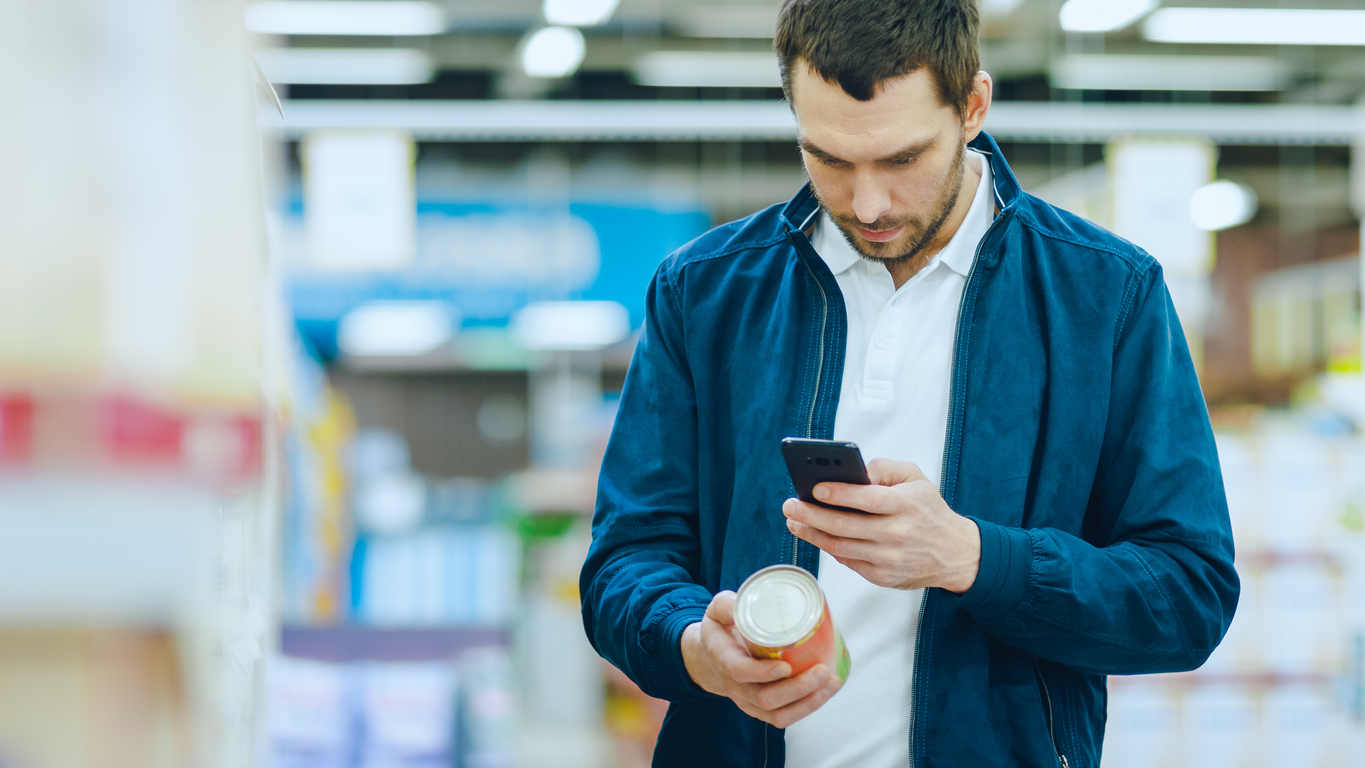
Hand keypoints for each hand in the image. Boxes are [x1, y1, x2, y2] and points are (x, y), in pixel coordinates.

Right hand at [680, 591, 841, 727]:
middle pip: (765, 698)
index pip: (740, 672)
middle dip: (798, 688)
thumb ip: (728, 605)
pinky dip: (808, 708)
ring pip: (778, 714)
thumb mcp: (716, 612)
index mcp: (723, 659)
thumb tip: (750, 600)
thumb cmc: (719, 633)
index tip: (785, 666)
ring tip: (831, 683)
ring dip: (808, 702)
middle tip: (822, 670)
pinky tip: (826, 693)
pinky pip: (784, 717)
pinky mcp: (761, 709)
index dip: (763, 672)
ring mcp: (748, 702)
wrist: (708, 661)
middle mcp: (736, 687)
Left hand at [782, 458, 979, 592]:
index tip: (815, 488)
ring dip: (811, 533)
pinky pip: (848, 561)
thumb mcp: (915, 478)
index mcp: (907, 506)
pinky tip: (815, 535)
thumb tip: (854, 471)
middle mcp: (898, 535)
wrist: (955, 553)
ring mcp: (890, 559)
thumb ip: (884, 468)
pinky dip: (829, 548)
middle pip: (846, 526)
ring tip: (794, 520)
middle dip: (811, 515)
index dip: (839, 494)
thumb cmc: (929, 511)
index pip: (868, 500)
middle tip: (790, 505)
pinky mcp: (883, 577)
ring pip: (840, 547)